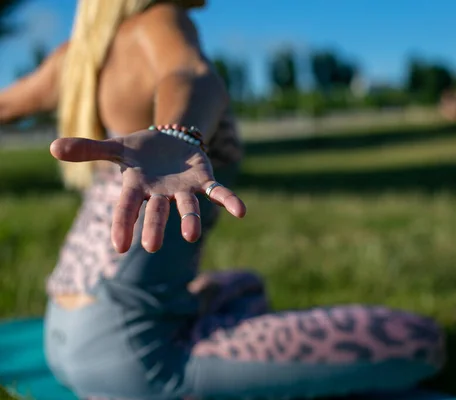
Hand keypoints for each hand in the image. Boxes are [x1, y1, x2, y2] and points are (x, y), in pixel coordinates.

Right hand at [49, 129, 245, 253]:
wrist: (171, 141)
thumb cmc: (142, 150)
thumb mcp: (116, 146)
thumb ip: (88, 149)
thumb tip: (53, 147)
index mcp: (138, 186)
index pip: (127, 207)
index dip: (123, 224)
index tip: (120, 246)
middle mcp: (161, 193)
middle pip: (157, 212)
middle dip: (155, 227)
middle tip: (152, 247)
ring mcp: (184, 189)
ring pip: (188, 207)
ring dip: (190, 220)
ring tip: (191, 235)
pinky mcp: (205, 180)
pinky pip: (219, 193)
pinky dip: (229, 202)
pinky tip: (241, 212)